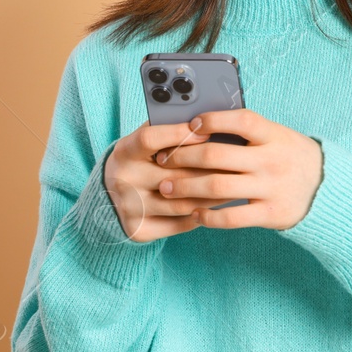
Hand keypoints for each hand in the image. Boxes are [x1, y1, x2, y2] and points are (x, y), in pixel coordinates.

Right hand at [102, 121, 226, 241]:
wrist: (114, 194)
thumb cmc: (143, 160)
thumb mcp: (147, 142)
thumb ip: (169, 130)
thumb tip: (206, 121)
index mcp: (124, 152)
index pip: (150, 139)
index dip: (179, 134)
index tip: (206, 132)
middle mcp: (123, 180)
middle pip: (174, 175)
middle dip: (209, 168)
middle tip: (237, 162)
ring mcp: (130, 208)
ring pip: (182, 202)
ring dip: (213, 195)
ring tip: (235, 185)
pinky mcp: (139, 230)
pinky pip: (180, 223)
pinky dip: (203, 214)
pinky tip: (220, 205)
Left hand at [152, 109, 323, 229]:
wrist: (328, 190)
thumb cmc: (292, 158)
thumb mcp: (279, 137)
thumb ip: (249, 132)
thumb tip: (203, 125)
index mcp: (274, 136)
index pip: (241, 121)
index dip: (213, 119)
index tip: (190, 124)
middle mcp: (272, 160)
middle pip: (218, 156)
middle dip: (184, 157)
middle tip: (164, 160)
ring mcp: (271, 188)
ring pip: (218, 187)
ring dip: (186, 188)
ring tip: (167, 188)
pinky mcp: (270, 214)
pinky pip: (232, 217)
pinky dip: (209, 216)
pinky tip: (195, 214)